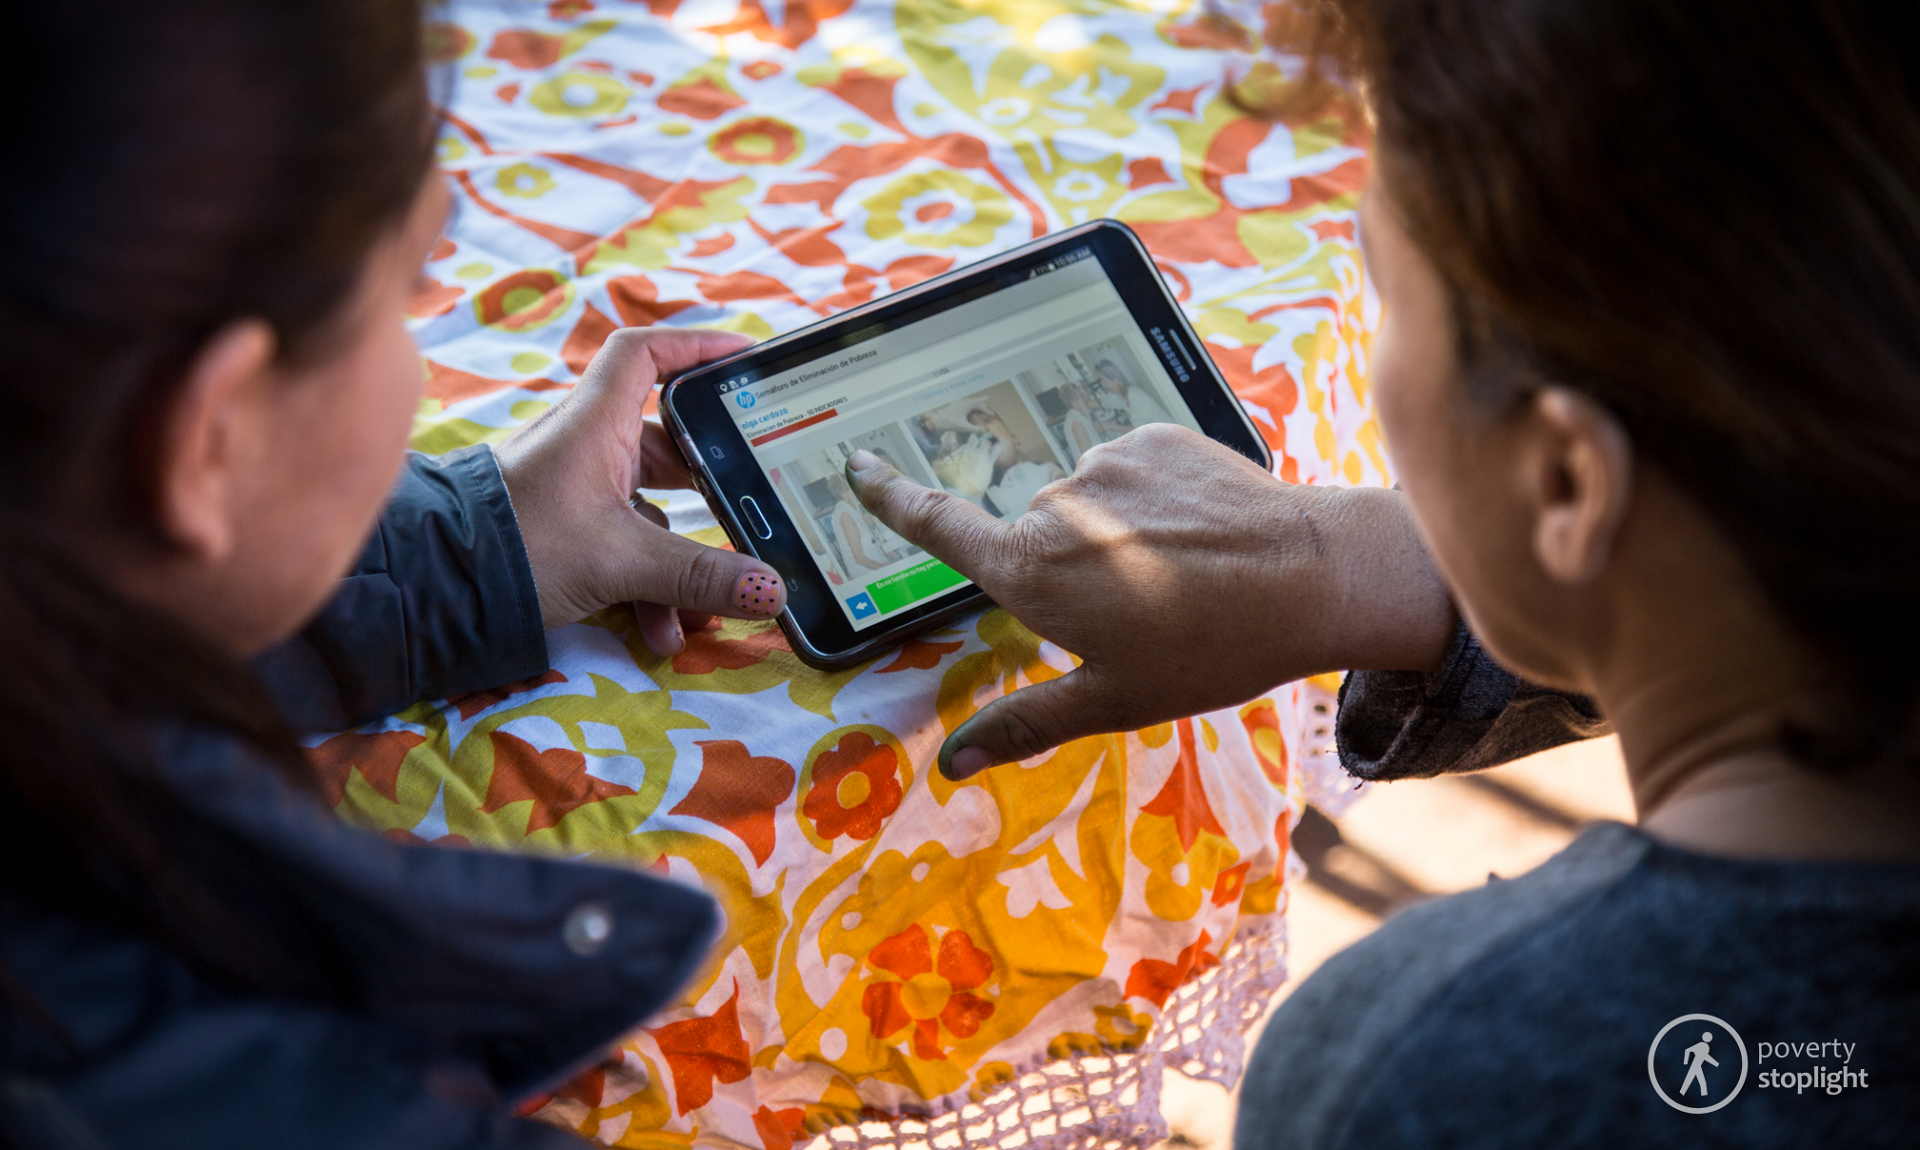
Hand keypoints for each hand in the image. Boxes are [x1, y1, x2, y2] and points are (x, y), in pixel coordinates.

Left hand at [494, 327, 786, 654]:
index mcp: (594, 424)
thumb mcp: (618, 561)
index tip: (744, 357)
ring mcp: (577, 493)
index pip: (648, 356)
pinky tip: (664, 634)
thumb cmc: (515, 548)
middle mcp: (586, 448)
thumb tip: (770, 591)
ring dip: (682, 562)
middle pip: (667, 445)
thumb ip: (697, 576)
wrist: (436, 597)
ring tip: (707, 609)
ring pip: (651, 513)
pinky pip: (626, 552)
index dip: (698, 347)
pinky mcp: (567, 536)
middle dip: (712, 486)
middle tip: (751, 501)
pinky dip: (649, 589)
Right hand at [845, 424, 1453, 777]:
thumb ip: (1023, 723)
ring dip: (1117, 529)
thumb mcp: (1112, 699)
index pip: (937, 526)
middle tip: (1138, 605)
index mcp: (1030, 572)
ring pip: (1088, 501)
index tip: (856, 465)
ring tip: (1182, 570)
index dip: (890, 496)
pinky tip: (1200, 531)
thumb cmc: (1209, 649)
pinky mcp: (1152, 435)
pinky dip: (1153, 496)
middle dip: (1069, 565)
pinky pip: (1131, 467)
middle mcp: (1054, 507)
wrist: (1312, 576)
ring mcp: (1104, 463)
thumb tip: (951, 764)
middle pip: (1036, 533)